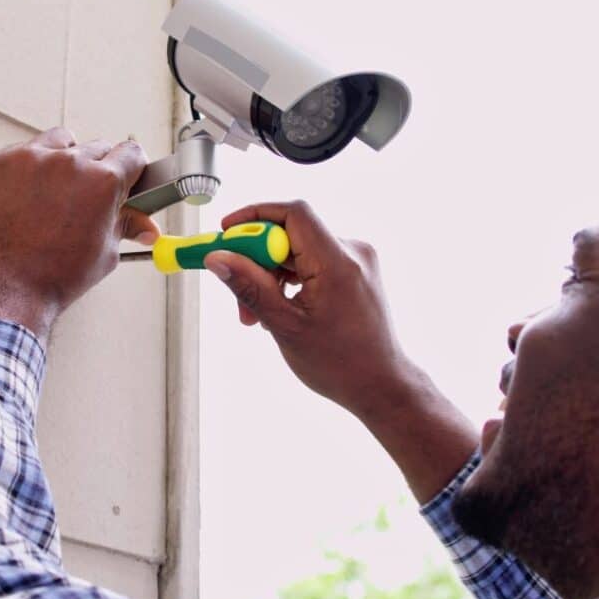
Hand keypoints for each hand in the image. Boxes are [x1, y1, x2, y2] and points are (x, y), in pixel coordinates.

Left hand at [0, 127, 158, 339]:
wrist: (8, 288)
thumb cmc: (55, 276)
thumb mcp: (104, 253)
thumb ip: (126, 227)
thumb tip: (147, 228)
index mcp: (103, 182)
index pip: (131, 153)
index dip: (132, 167)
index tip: (126, 175)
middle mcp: (70, 163)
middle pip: (98, 147)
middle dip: (99, 169)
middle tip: (88, 197)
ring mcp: (33, 159)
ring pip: (62, 141)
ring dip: (66, 159)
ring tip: (57, 193)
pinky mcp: (2, 162)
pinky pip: (27, 151)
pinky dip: (33, 168)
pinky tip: (30, 195)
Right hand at [203, 200, 409, 418]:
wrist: (380, 385)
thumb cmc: (341, 363)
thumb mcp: (284, 325)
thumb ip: (249, 287)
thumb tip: (217, 258)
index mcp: (338, 263)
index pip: (293, 213)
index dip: (254, 215)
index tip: (226, 231)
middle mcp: (352, 252)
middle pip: (290, 234)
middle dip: (256, 260)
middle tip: (237, 295)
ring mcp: (355, 261)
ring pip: (297, 250)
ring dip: (270, 276)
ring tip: (257, 315)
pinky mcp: (353, 272)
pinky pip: (311, 262)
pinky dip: (289, 281)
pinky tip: (278, 310)